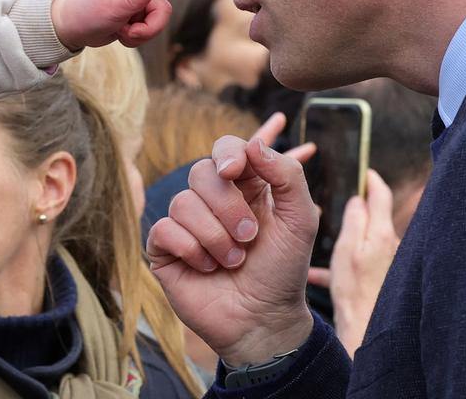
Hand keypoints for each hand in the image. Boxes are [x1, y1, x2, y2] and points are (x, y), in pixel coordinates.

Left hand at [50, 0, 202, 49]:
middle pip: (164, 12)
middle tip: (129, 33)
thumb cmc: (87, 13)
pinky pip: (147, 33)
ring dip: (140, 35)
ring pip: (157, 25)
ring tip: (120, 32)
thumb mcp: (109, 7)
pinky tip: (120, 35)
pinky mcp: (135, 20)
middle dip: (150, 28)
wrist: (72, 28)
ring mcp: (138, 7)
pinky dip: (135, 39)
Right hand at [146, 113, 318, 365]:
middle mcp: (211, 200)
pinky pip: (164, 229)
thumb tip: (253, 144)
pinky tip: (207, 268)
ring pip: (183, 202)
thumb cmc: (282, 271)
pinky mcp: (166, 247)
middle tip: (249, 236)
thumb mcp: (300, 220)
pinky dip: (191, 250)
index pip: (225, 148)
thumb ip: (287, 176)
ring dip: (215, 237)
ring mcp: (185, 223)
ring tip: (233, 261)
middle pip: (201, 172)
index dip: (227, 153)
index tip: (234, 170)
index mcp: (244, 186)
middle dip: (228, 206)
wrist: (263, 320)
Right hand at [307, 169, 397, 356]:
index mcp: (379, 233)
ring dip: (346, 237)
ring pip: (363, 239)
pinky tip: (318, 273)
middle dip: (357, 208)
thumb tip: (358, 199)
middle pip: (373, 216)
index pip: (380, 195)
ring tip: (321, 240)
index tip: (364, 172)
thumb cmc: (353, 290)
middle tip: (338, 201)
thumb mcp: (346, 250)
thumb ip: (354, 221)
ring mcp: (386, 260)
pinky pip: (359, 260)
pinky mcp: (381, 274)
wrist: (365, 327)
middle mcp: (388, 244)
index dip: (372, 180)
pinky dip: (342, 261)